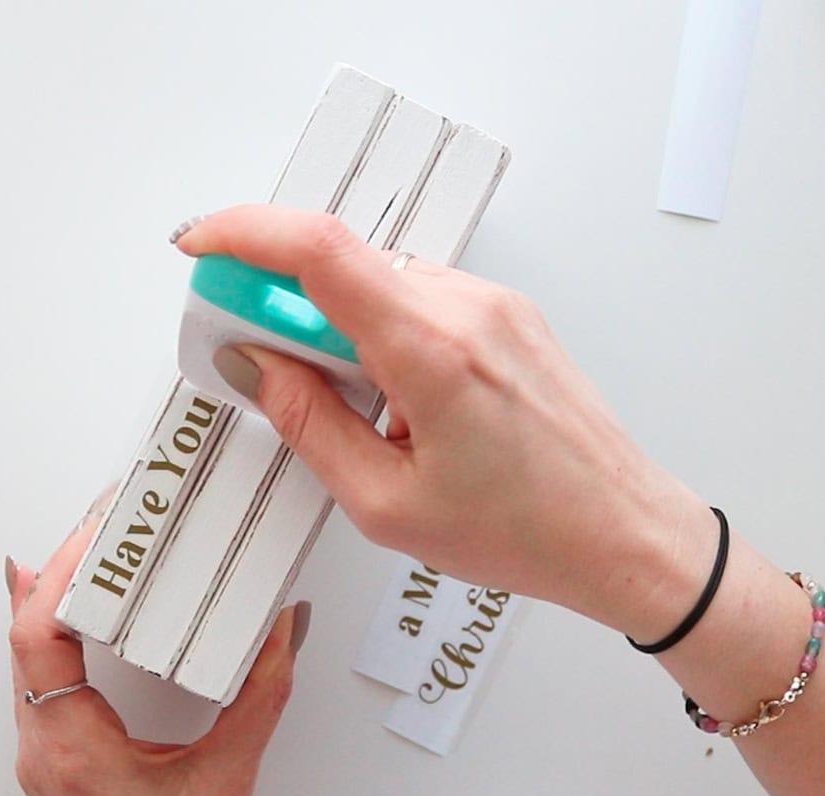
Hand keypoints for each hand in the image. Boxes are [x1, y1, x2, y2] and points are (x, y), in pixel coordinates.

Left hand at [6, 498, 306, 795]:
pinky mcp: (58, 766)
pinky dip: (60, 636)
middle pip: (27, 634)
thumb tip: (281, 631)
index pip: (40, 634)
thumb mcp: (228, 783)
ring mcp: (44, 759)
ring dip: (57, 600)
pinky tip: (83, 616)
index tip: (98, 528)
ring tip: (99, 553)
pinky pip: (42, 682)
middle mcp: (43, 748)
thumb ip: (259, 698)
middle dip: (62, 569)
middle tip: (106, 521)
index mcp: (71, 748)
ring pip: (30, 658)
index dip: (62, 571)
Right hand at [178, 206, 717, 640]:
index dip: (245, 234)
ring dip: (334, 329)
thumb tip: (254, 364)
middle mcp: (467, 307)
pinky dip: (378, 335)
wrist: (623, 533)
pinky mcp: (506, 315)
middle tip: (255, 364)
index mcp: (433, 350)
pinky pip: (416, 300)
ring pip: (377, 285)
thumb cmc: (525, 531)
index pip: (319, 249)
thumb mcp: (387, 505)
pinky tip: (388, 403)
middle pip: (341, 267)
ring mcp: (493, 305)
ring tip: (346, 412)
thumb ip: (308, 424)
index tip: (201, 247)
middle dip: (281, 306)